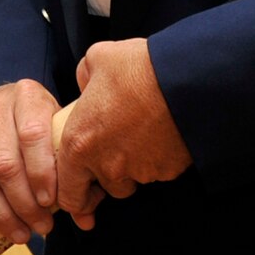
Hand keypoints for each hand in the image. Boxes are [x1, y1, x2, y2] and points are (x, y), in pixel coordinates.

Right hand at [0, 78, 61, 244]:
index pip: (32, 135)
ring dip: (0, 213)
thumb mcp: (61, 131)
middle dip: (24, 203)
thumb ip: (72, 171)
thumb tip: (85, 219)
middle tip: (42, 226)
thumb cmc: (43, 122)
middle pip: (4, 163)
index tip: (52, 202)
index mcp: (26, 95)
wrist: (13, 102)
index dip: (41, 173)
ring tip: (21, 234)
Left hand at [54, 38, 190, 223]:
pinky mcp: (167, 171)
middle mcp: (108, 165)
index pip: (68, 193)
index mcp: (80, 143)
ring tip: (139, 136)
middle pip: (104, 188)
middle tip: (115, 153)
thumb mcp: (97, 59)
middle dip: (106, 177)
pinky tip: (159, 134)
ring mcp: (140, 171)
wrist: (186, 80)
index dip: (72, 194)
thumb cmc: (139, 69)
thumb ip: (83, 79)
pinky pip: (158, 172)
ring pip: (132, 180)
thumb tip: (87, 87)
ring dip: (132, 167)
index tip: (79, 189)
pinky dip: (157, 159)